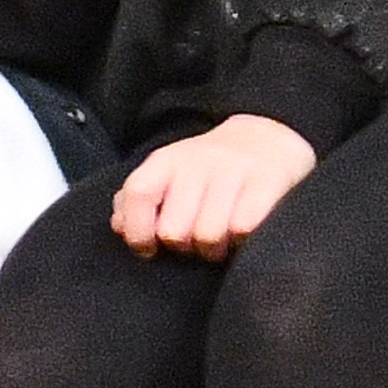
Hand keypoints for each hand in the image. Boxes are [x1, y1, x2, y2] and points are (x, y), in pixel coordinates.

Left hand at [110, 116, 315, 260]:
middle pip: (173, 230)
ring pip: (208, 237)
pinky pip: (243, 230)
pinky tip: (242, 234)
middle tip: (194, 240)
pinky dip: (241, 241)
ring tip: (220, 240)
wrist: (268, 138)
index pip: (137, 193)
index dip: (137, 231)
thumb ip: (138, 201)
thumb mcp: (169, 175)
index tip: (149, 248)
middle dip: (183, 247)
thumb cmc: (210, 170)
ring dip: (214, 250)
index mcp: (167, 160)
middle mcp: (198, 161)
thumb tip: (119, 226)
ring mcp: (233, 170)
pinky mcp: (266, 183)